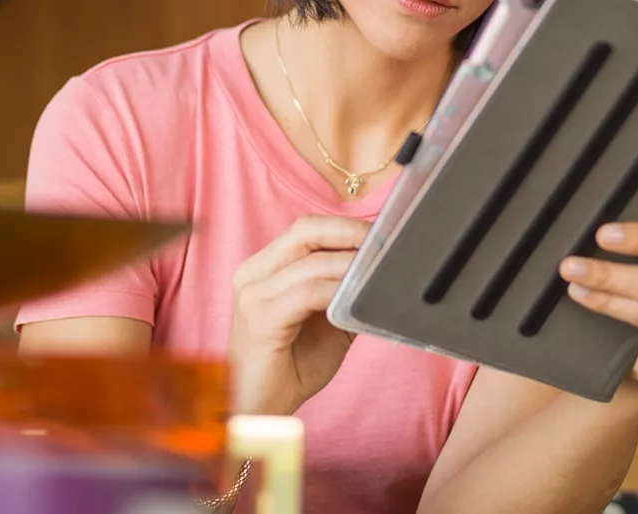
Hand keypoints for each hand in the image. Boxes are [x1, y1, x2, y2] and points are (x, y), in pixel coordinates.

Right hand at [226, 215, 369, 415]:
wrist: (258, 410)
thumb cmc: (290, 368)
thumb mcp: (325, 323)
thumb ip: (342, 294)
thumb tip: (381, 272)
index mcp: (263, 269)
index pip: (305, 229)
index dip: (345, 225)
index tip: (381, 233)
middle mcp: (252, 275)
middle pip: (305, 231)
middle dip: (350, 233)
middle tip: (385, 243)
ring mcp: (253, 295)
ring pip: (312, 262)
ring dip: (351, 264)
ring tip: (380, 269)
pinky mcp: (260, 319)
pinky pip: (308, 293)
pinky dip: (338, 290)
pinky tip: (358, 297)